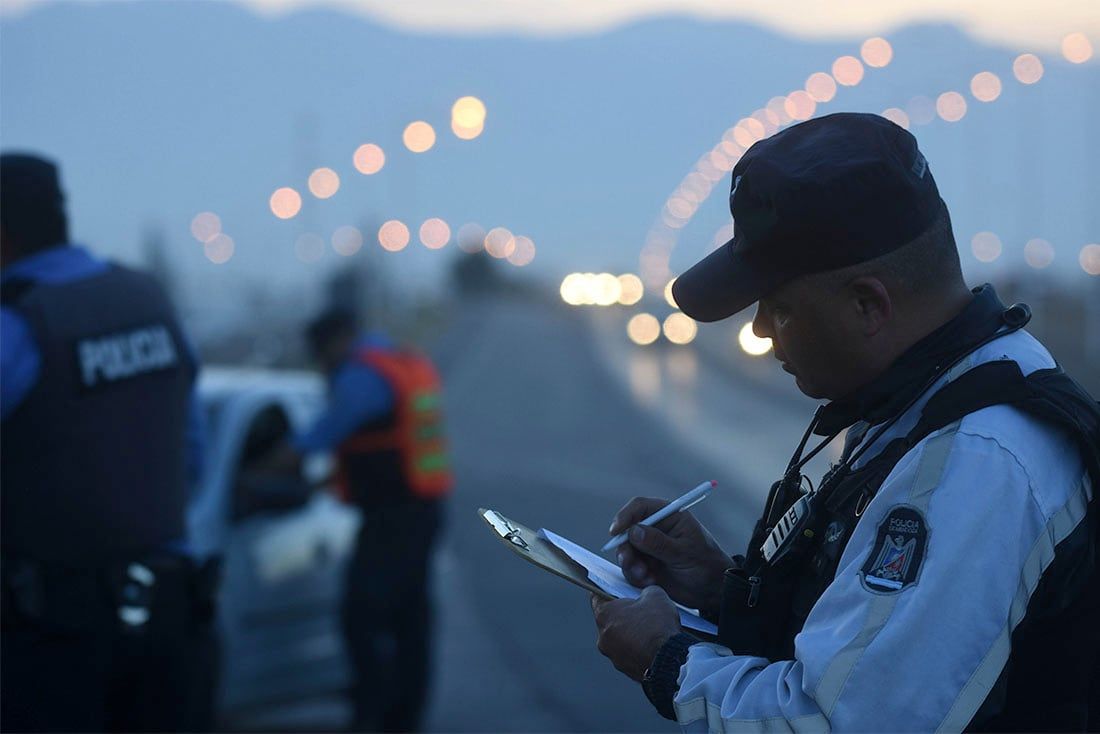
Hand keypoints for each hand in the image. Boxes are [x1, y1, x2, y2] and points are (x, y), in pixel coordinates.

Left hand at [591, 586, 680, 680]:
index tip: (618, 591)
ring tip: (651, 630)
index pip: (597, 597)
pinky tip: (653, 646)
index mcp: (604, 614)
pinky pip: (628, 654)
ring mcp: (612, 655)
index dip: (608, 592)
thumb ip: (645, 591)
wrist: (669, 661)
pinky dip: (637, 649)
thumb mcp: (656, 595)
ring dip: (630, 634)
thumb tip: (646, 596)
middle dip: (623, 615)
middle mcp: (603, 636)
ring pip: (618, 639)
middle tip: (641, 611)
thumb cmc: (658, 625)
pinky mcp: (624, 669)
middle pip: (609, 620)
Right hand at [610, 497, 729, 617]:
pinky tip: (651, 582)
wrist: (712, 591)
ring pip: (626, 551)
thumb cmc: (706, 564)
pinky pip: (630, 569)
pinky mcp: (645, 566)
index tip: (616, 531)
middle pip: (627, 530)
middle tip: (628, 562)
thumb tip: (634, 531)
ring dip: (631, 565)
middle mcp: (655, 529)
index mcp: (668, 516)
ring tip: (646, 576)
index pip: (640, 507)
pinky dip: (636, 577)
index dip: (625, 516)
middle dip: (625, 547)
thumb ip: (659, 543)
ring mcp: (648, 548)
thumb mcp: (685, 552)